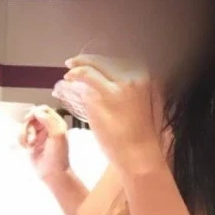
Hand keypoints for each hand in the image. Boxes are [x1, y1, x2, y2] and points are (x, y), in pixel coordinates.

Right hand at [19, 105, 68, 180]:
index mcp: (57, 123)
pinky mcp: (31, 142)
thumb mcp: (57, 135)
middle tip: (30, 135)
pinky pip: (22, 135)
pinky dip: (21, 140)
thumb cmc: (58, 156)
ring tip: (29, 144)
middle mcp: (48, 127)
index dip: (36, 112)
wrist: (52, 173)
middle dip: (28, 125)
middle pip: (32, 117)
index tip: (30, 119)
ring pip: (26, 126)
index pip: (44, 110)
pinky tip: (26, 148)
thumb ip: (49, 121)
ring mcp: (39, 135)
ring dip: (24, 134)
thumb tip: (36, 111)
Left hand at [63, 56, 163, 176]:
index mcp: (145, 76)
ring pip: (94, 65)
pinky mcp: (105, 94)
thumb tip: (104, 80)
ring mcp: (120, 84)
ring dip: (78, 67)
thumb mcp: (138, 103)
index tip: (90, 62)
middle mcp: (135, 75)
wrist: (138, 154)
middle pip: (105, 60)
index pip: (118, 60)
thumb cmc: (137, 134)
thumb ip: (125, 89)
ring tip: (69, 75)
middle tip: (73, 64)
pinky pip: (86, 74)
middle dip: (88, 61)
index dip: (100, 61)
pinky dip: (75, 73)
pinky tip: (68, 77)